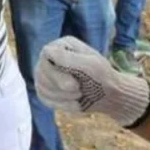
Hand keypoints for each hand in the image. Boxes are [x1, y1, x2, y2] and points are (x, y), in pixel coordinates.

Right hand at [35, 36, 149, 126]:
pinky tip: (74, 103)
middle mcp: (52, 57)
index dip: (56, 72)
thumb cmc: (102, 77)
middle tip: (78, 90)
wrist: (108, 95)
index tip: (74, 84)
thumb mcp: (90, 65)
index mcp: (62, 45)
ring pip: (41, 86)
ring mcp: (47, 73)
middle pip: (41, 72)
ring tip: (79, 95)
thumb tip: (46, 51)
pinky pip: (43, 98)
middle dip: (60, 86)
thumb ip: (69, 58)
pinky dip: (60, 104)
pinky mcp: (47, 89)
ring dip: (61, 96)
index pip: (46, 54)